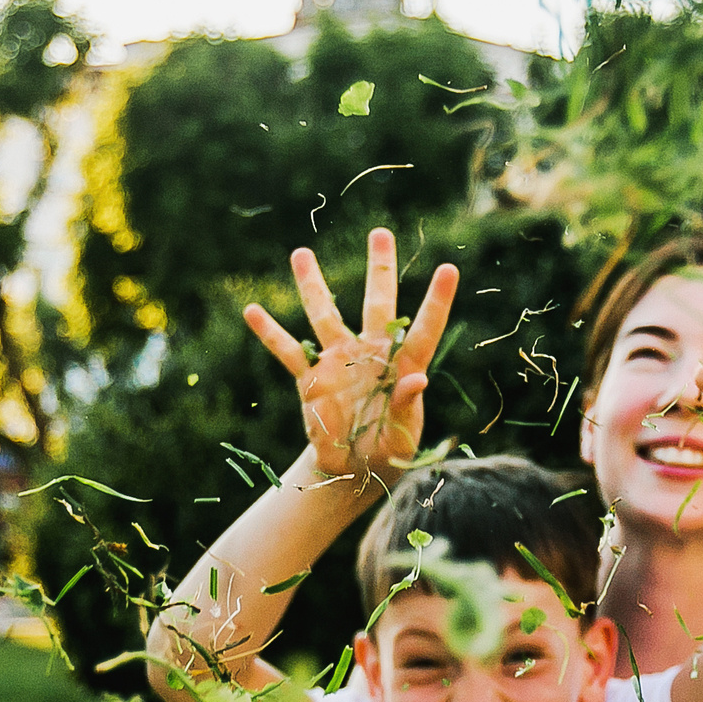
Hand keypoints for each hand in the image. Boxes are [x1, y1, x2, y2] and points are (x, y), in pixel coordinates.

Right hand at [244, 227, 458, 486]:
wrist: (354, 469)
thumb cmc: (389, 450)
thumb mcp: (403, 435)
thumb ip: (407, 405)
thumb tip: (419, 378)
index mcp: (402, 367)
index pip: (423, 328)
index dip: (437, 300)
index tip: (450, 268)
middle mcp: (371, 354)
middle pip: (377, 303)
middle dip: (379, 268)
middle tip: (380, 232)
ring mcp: (339, 362)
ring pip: (325, 315)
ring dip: (313, 286)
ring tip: (300, 253)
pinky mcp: (311, 379)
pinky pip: (288, 351)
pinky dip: (270, 333)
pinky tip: (252, 311)